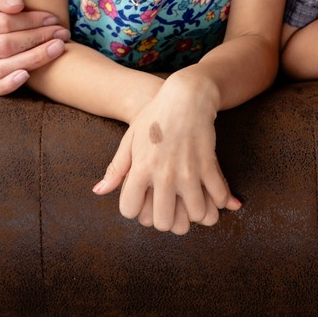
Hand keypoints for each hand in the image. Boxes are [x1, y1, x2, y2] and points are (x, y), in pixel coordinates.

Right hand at [0, 0, 70, 94]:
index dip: (31, 21)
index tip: (54, 19)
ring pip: (2, 67)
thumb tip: (16, 5)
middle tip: (62, 34)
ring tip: (57, 49)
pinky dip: (9, 84)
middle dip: (37, 39)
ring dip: (34, 58)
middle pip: (4, 46)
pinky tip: (28, 75)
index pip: (2, 23)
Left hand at [92, 76, 240, 233]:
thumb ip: (117, 168)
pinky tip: (212, 193)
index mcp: (140, 168)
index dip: (136, 209)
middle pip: (164, 222)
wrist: (186, 94)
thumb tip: (99, 191)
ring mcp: (188, 170)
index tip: (144, 200)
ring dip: (195, 213)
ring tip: (193, 203)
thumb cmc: (155, 115)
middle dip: (167, 219)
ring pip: (195, 214)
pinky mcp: (208, 164)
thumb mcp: (131, 138)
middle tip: (171, 207)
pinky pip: (217, 196)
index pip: (131, 211)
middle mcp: (163, 174)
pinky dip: (218, 200)